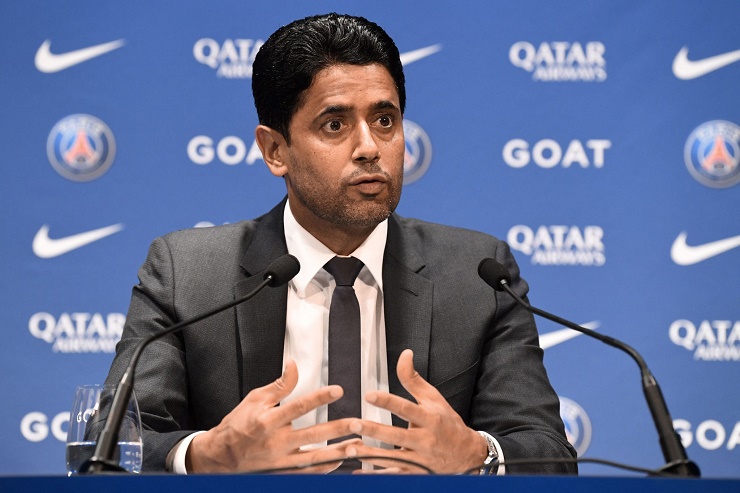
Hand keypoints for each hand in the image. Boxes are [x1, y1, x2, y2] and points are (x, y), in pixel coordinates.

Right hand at [187, 360, 356, 472]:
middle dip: (336, 429)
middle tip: (357, 423)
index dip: (319, 397)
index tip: (338, 390)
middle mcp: (275, 442)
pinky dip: (324, 469)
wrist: (220, 456)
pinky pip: (306, 473)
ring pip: (313, 458)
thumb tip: (294, 365)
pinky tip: (339, 461)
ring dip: (336, 452)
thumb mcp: (255, 399)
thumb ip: (279, 385)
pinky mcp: (281, 473)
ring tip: (356, 445)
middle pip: (312, 435)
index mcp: (268, 420)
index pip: (298, 406)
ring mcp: (279, 461)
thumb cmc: (238, 425)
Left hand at [345, 349, 487, 473]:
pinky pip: (394, 475)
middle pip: (395, 435)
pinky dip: (376, 474)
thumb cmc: (447, 422)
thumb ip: (413, 379)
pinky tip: (358, 471)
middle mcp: (424, 440)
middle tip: (353, 423)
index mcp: (429, 418)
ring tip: (349, 449)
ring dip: (369, 455)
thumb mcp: (433, 398)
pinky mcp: (415, 473)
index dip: (387, 401)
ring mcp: (419, 459)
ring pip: (391, 458)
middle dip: (373, 430)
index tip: (369, 394)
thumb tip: (405, 354)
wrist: (467, 455)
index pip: (405, 408)